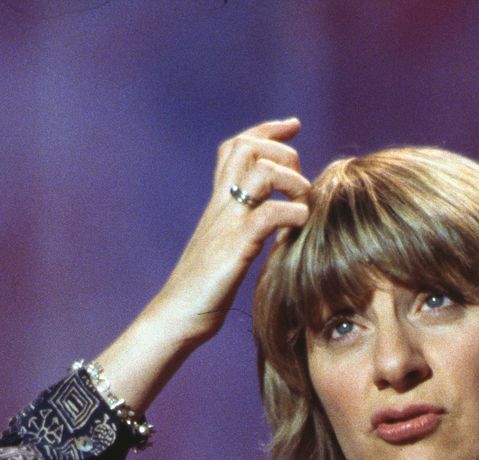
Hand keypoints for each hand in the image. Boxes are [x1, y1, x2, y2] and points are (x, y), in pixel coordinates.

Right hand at [139, 117, 311, 351]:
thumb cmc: (203, 289)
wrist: (176, 315)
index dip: (267, 129)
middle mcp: (220, 204)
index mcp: (218, 201)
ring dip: (292, 180)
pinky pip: (268, 214)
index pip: (237, 146)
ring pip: (260, 171)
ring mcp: (227, 223)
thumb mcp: (226, 246)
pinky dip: (292, 214)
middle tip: (299, 179)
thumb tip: (280, 221)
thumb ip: (246, 226)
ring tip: (302, 204)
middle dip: (283, 151)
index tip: (293, 124)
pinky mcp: (235, 247)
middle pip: (247, 146)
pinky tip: (299, 226)